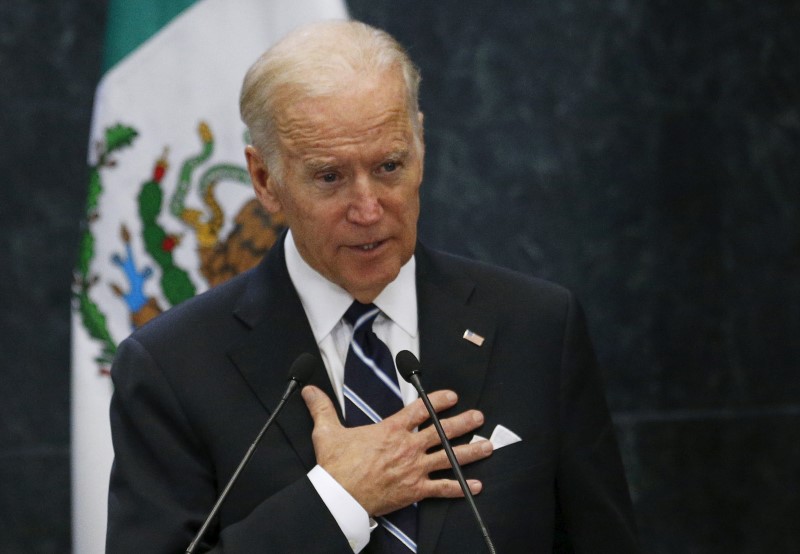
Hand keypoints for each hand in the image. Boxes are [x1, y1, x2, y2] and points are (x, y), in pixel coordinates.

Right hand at [301, 385, 492, 516]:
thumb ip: (322, 408)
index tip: (452, 396)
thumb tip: (309, 390)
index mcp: (391, 430)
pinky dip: (460, 488)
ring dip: (471, 451)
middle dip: (464, 422)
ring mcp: (415, 469)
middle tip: (479, 417)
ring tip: (487, 446)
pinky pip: (443, 488)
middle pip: (443, 431)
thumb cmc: (336, 466)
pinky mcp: (415, 490)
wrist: (340, 496)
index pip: (421, 409)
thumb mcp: (327, 432)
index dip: (438, 400)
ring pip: (449, 457)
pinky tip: (475, 486)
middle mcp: (408, 447)